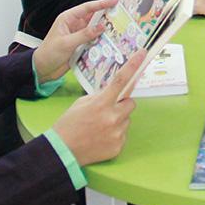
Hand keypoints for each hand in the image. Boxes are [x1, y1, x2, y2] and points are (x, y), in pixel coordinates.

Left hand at [32, 0, 118, 82]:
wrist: (42, 69)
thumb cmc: (49, 53)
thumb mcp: (66, 43)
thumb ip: (84, 35)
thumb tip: (102, 27)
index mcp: (68, 19)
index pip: (87, 8)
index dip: (101, 3)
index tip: (114, 0)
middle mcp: (74, 25)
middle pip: (93, 17)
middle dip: (106, 15)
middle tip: (122, 13)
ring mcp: (78, 35)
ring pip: (95, 29)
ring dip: (106, 29)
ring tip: (121, 27)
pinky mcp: (81, 45)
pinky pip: (94, 40)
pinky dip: (102, 40)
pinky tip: (112, 41)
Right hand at [51, 50, 142, 165]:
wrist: (62, 151)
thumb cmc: (69, 124)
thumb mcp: (81, 103)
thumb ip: (100, 96)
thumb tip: (114, 91)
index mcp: (101, 103)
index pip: (121, 80)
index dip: (133, 65)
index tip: (142, 54)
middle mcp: (112, 117)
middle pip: (130, 103)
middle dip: (122, 103)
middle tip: (109, 108)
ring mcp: (117, 133)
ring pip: (127, 119)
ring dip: (118, 119)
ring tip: (101, 126)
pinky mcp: (118, 146)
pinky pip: (123, 134)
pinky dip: (115, 134)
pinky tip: (102, 137)